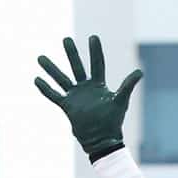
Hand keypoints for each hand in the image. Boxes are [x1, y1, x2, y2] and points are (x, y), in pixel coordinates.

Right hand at [34, 35, 140, 161]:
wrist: (102, 140)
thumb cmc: (113, 121)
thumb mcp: (120, 101)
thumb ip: (127, 85)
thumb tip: (140, 71)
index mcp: (99, 85)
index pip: (97, 64)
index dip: (95, 51)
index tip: (93, 37)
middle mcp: (86, 88)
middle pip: (77, 66)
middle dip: (71, 53)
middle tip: (65, 39)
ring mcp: (75, 96)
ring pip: (61, 79)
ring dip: (51, 69)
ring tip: (40, 57)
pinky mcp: (67, 107)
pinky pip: (54, 96)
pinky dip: (45, 89)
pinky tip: (36, 79)